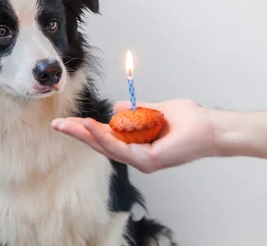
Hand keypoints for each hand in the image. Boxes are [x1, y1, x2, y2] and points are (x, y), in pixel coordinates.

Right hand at [51, 99, 216, 172]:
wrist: (210, 127)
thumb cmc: (188, 121)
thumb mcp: (155, 110)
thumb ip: (136, 110)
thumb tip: (116, 107)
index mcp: (137, 145)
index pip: (106, 138)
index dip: (86, 130)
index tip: (67, 122)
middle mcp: (137, 156)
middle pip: (101, 145)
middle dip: (77, 134)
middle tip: (56, 125)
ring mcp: (141, 160)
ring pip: (107, 147)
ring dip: (87, 134)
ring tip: (69, 124)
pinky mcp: (147, 160)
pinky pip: (120, 146)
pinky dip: (103, 136)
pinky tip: (91, 126)